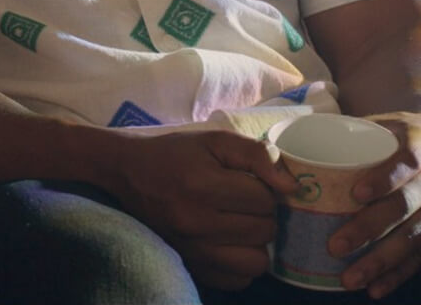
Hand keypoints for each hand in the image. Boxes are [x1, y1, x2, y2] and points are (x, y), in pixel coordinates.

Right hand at [107, 130, 300, 290]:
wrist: (127, 172)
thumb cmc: (175, 153)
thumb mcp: (215, 140)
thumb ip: (258, 155)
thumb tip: (293, 187)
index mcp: (202, 185)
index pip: (265, 199)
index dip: (265, 188)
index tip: (250, 182)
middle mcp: (196, 223)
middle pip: (265, 230)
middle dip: (264, 214)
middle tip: (245, 201)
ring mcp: (192, 250)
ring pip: (257, 261)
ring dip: (257, 243)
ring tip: (242, 225)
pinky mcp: (190, 267)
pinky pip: (238, 280)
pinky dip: (242, 264)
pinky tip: (231, 243)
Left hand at [334, 111, 420, 297]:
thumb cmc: (403, 133)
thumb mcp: (385, 123)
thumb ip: (350, 134)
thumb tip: (290, 149)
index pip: (406, 161)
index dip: (383, 179)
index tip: (355, 194)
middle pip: (407, 205)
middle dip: (370, 228)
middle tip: (335, 246)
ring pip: (415, 236)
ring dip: (381, 260)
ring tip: (350, 278)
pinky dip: (399, 273)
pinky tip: (376, 288)